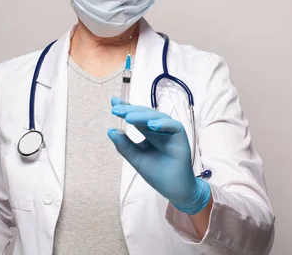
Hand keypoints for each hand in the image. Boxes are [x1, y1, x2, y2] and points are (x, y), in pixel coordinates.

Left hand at [107, 97, 209, 214]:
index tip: (113, 103)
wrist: (174, 189)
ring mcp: (170, 131)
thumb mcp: (136, 158)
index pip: (136, 116)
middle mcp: (159, 128)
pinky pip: (173, 126)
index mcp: (148, 132)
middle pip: (145, 115)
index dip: (126, 108)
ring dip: (143, 116)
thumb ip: (124, 145)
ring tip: (129, 118)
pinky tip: (151, 126)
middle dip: (131, 111)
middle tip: (116, 110)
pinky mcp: (181, 136)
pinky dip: (163, 124)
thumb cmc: (157, 173)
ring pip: (157, 117)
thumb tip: (110, 130)